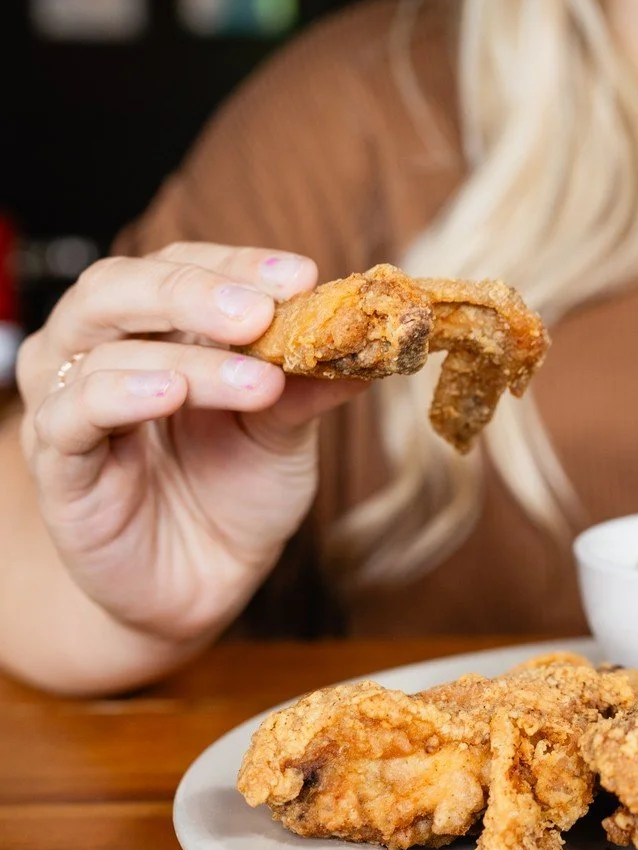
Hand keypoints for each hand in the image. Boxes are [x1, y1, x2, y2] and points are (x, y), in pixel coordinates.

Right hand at [13, 243, 362, 642]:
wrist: (208, 583)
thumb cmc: (239, 493)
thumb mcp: (286, 433)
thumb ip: (308, 385)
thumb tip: (366, 339)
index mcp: (161, 328)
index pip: (185, 267)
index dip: (238, 266)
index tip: (302, 276)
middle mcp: (103, 351)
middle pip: (123, 287)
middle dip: (196, 292)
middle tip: (261, 312)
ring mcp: (72, 404)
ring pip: (103, 349)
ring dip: (187, 358)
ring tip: (254, 379)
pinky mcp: (58, 465)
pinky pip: (71, 416)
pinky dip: (120, 395)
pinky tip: (169, 393)